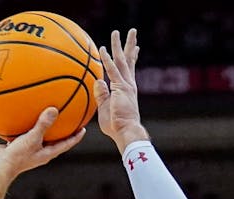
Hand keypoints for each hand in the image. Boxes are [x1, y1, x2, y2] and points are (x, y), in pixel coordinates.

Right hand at [0, 107, 85, 175]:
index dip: (76, 137)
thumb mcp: (32, 138)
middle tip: (69, 120)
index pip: (66, 144)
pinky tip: (22, 116)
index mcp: (47, 153)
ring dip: (43, 128)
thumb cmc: (17, 156)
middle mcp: (39, 153)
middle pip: (54, 141)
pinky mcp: (16, 147)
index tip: (83, 128)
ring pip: (38, 137)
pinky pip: (23, 134)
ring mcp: (27, 150)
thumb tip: (54, 109)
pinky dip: (25, 126)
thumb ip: (43, 124)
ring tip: (46, 115)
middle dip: (61, 131)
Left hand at [95, 28, 148, 150]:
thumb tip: (97, 81)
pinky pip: (112, 71)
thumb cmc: (116, 126)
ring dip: (118, 45)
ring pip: (122, 60)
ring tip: (117, 32)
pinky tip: (102, 50)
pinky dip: (107, 60)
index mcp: (127, 88)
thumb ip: (101, 95)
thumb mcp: (104, 108)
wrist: (125, 131)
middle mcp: (129, 83)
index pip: (129, 70)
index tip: (135, 48)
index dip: (132, 58)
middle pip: (129, 60)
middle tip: (132, 32)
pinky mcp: (120, 88)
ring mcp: (126, 84)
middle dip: (130, 45)